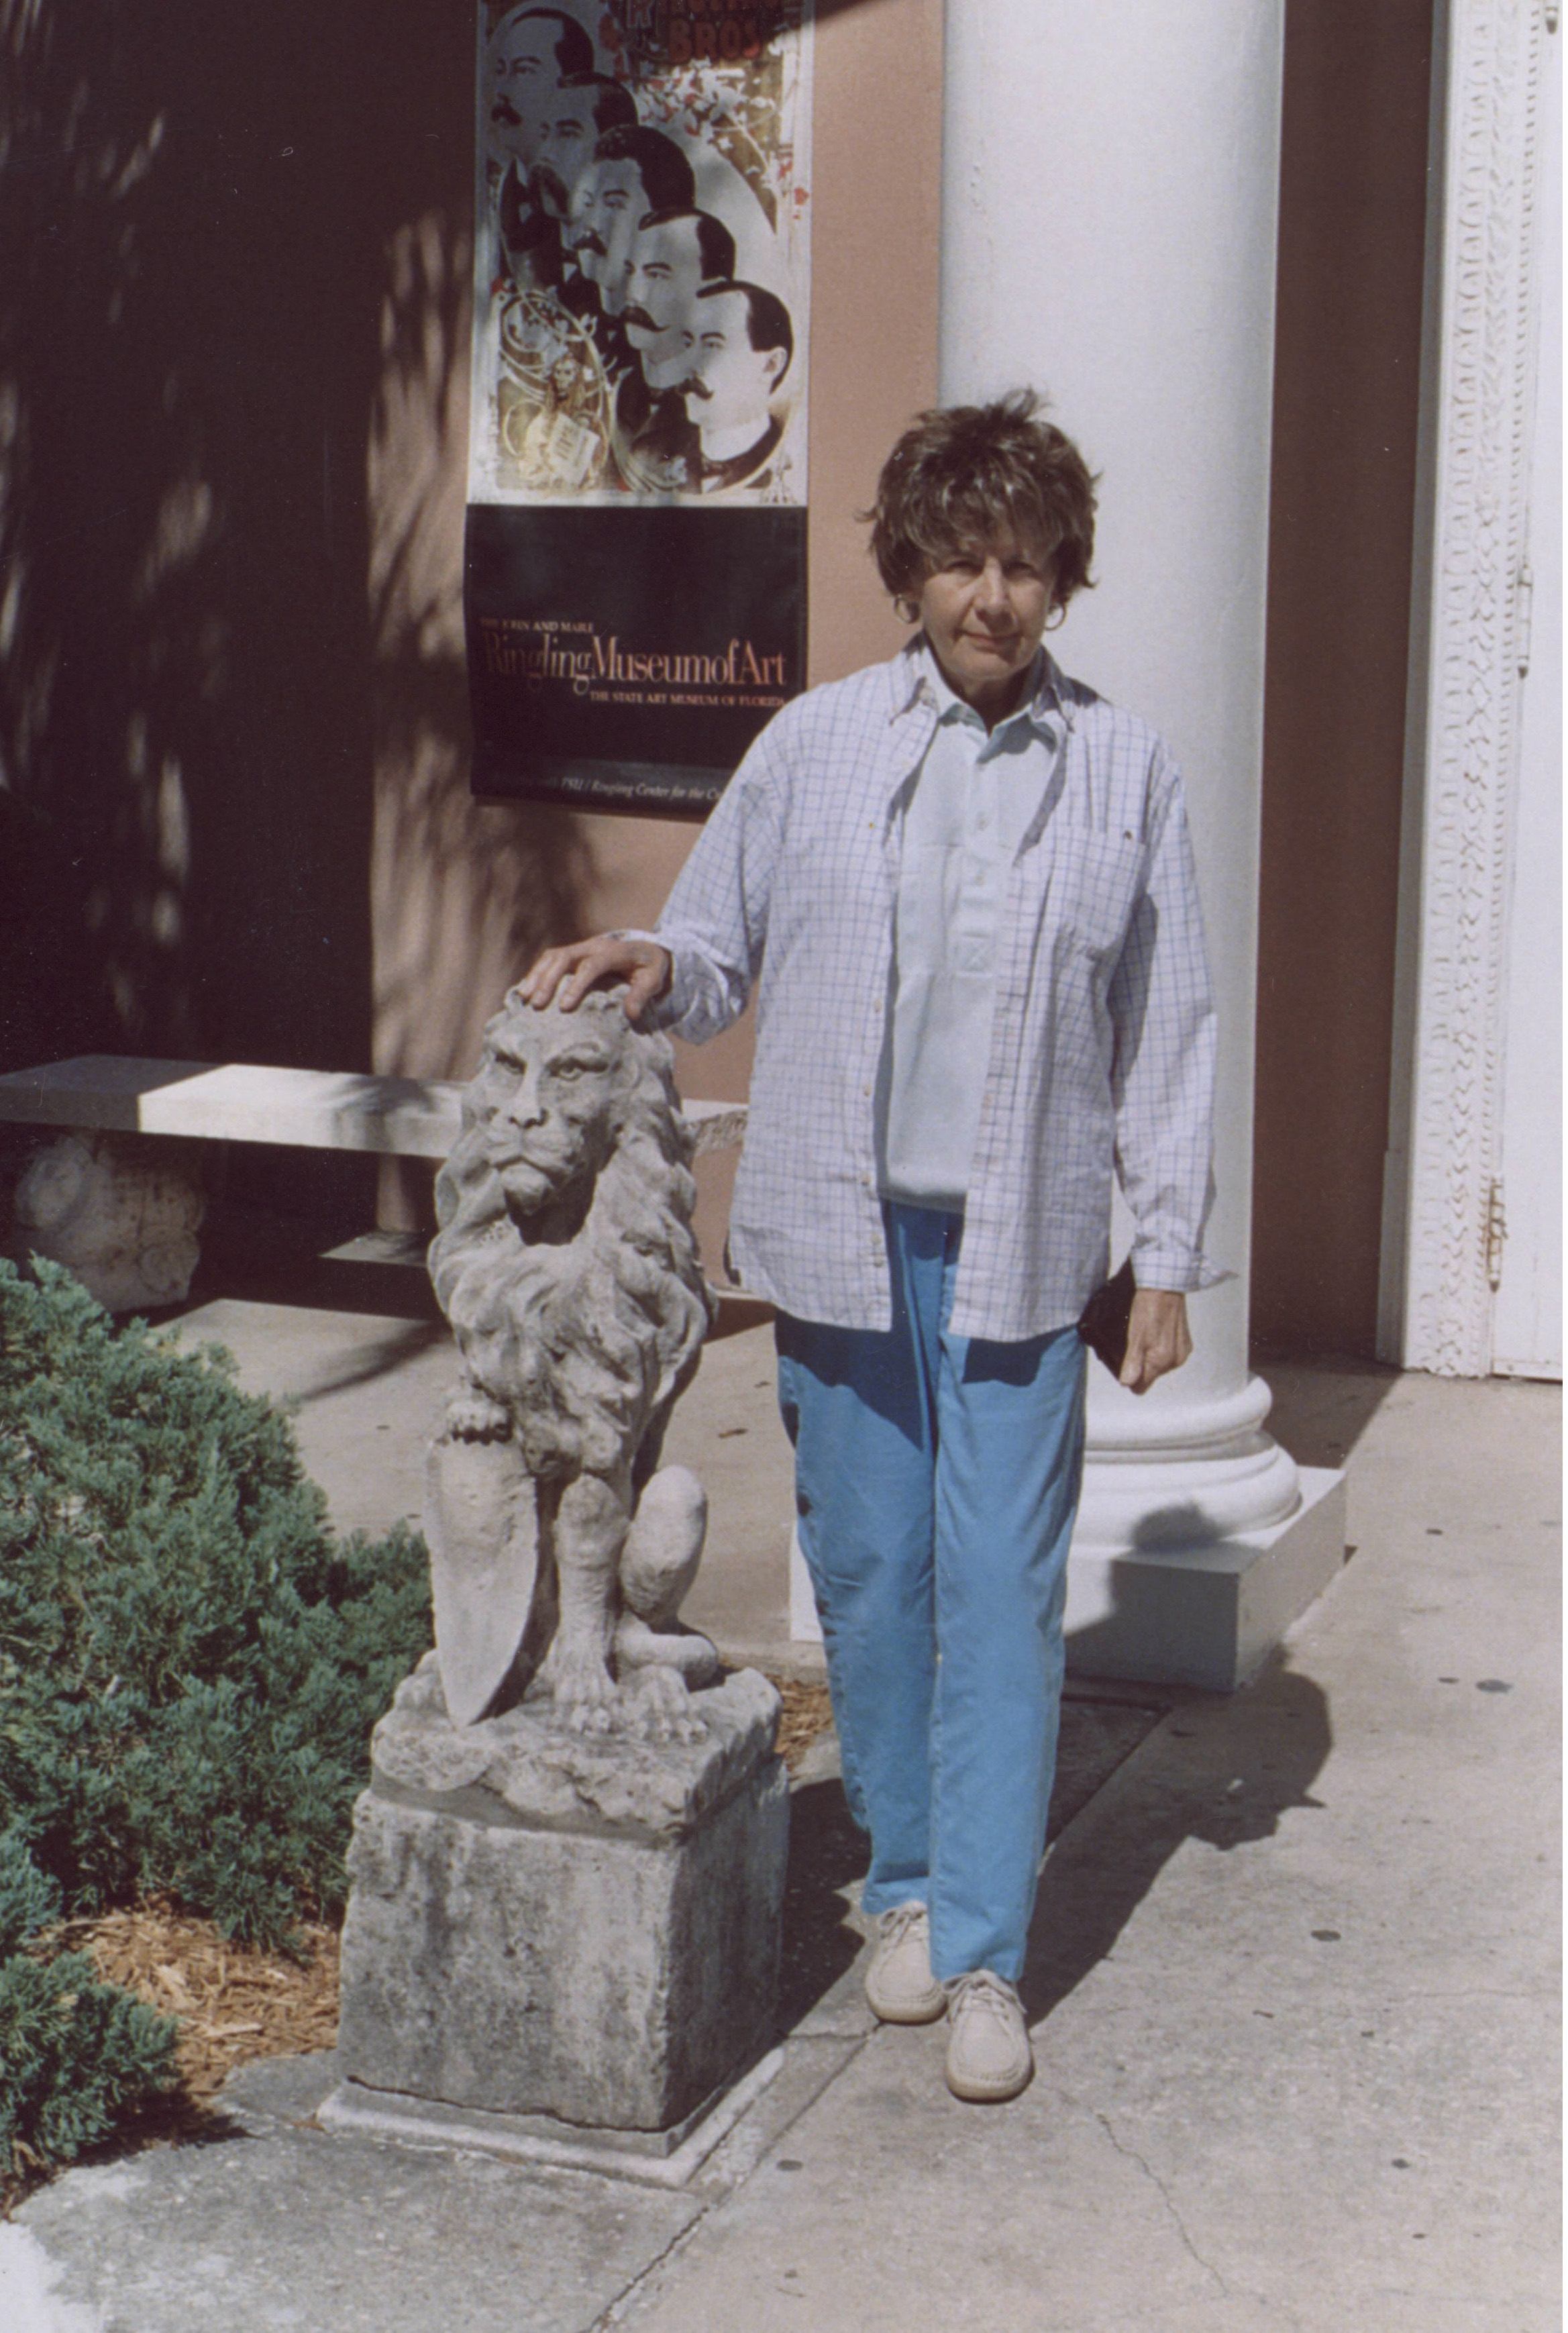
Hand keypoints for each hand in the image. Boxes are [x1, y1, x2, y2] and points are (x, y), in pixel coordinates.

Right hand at [518, 935, 671, 1021]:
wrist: (645, 949)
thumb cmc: (648, 968)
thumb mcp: (653, 980)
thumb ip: (642, 994)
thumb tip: (631, 1014)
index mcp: (613, 951)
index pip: (591, 966)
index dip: (576, 985)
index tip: (564, 1007)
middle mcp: (592, 946)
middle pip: (564, 958)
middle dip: (548, 980)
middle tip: (537, 1004)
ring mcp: (580, 948)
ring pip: (552, 956)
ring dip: (536, 975)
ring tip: (524, 997)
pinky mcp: (572, 953)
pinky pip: (549, 959)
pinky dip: (536, 973)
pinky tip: (526, 990)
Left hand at [1119, 1289, 1191, 1394]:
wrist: (1166, 1285)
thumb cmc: (1149, 1307)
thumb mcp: (1135, 1336)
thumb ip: (1132, 1362)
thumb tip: (1127, 1383)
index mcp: (1162, 1361)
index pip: (1141, 1387)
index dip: (1130, 1377)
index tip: (1125, 1364)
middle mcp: (1175, 1361)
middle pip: (1150, 1375)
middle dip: (1141, 1364)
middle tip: (1134, 1343)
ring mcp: (1182, 1352)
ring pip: (1159, 1365)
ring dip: (1150, 1355)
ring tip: (1145, 1334)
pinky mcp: (1185, 1343)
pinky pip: (1168, 1354)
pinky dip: (1160, 1346)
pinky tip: (1156, 1331)